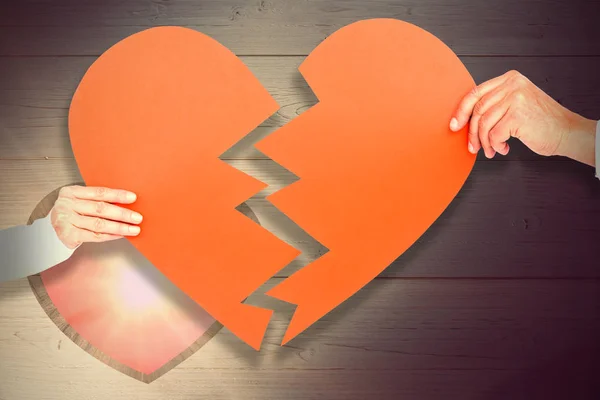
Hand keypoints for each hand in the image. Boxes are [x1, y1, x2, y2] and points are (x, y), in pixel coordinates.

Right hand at [50, 185, 142, 248]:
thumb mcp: (80, 200)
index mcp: (71, 192)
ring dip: (119, 227)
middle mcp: (67, 205)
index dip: (117, 195)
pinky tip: (120, 235)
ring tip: (133, 229)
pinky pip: (94, 235)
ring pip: (98, 224)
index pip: (99, 192)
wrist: (50, 229)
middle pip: (100, 208)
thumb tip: (127, 202)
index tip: (133, 198)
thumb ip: (97, 199)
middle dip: (122, 213)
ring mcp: (66, 220)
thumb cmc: (72, 212)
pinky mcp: (68, 235)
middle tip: (137, 217)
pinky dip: (110, 235)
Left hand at [449, 70, 596, 165]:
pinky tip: (504, 148)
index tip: (454, 125)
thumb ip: (495, 104)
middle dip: (472, 132)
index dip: (461, 111)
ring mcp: (515, 98)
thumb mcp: (516, 104)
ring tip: (492, 149)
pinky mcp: (517, 115)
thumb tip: (465, 119)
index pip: (475, 93)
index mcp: (510, 79)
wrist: (567, 131)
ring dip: (485, 142)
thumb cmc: (541, 121)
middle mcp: (512, 85)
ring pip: (483, 124)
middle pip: (477, 110)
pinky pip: (494, 134)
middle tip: (473, 146)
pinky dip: (496, 145)